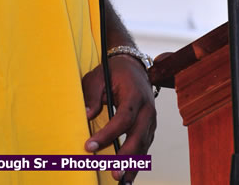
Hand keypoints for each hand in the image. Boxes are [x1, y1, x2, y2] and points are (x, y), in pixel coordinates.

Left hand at [82, 55, 156, 181]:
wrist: (133, 65)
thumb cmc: (113, 71)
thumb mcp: (98, 77)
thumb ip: (92, 95)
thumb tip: (86, 116)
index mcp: (134, 95)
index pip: (123, 119)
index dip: (107, 135)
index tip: (89, 146)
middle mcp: (147, 109)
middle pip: (139, 136)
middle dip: (127, 157)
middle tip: (114, 173)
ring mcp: (151, 119)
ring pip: (144, 145)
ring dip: (134, 164)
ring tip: (122, 180)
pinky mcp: (149, 126)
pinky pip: (145, 145)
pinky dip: (138, 160)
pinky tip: (129, 173)